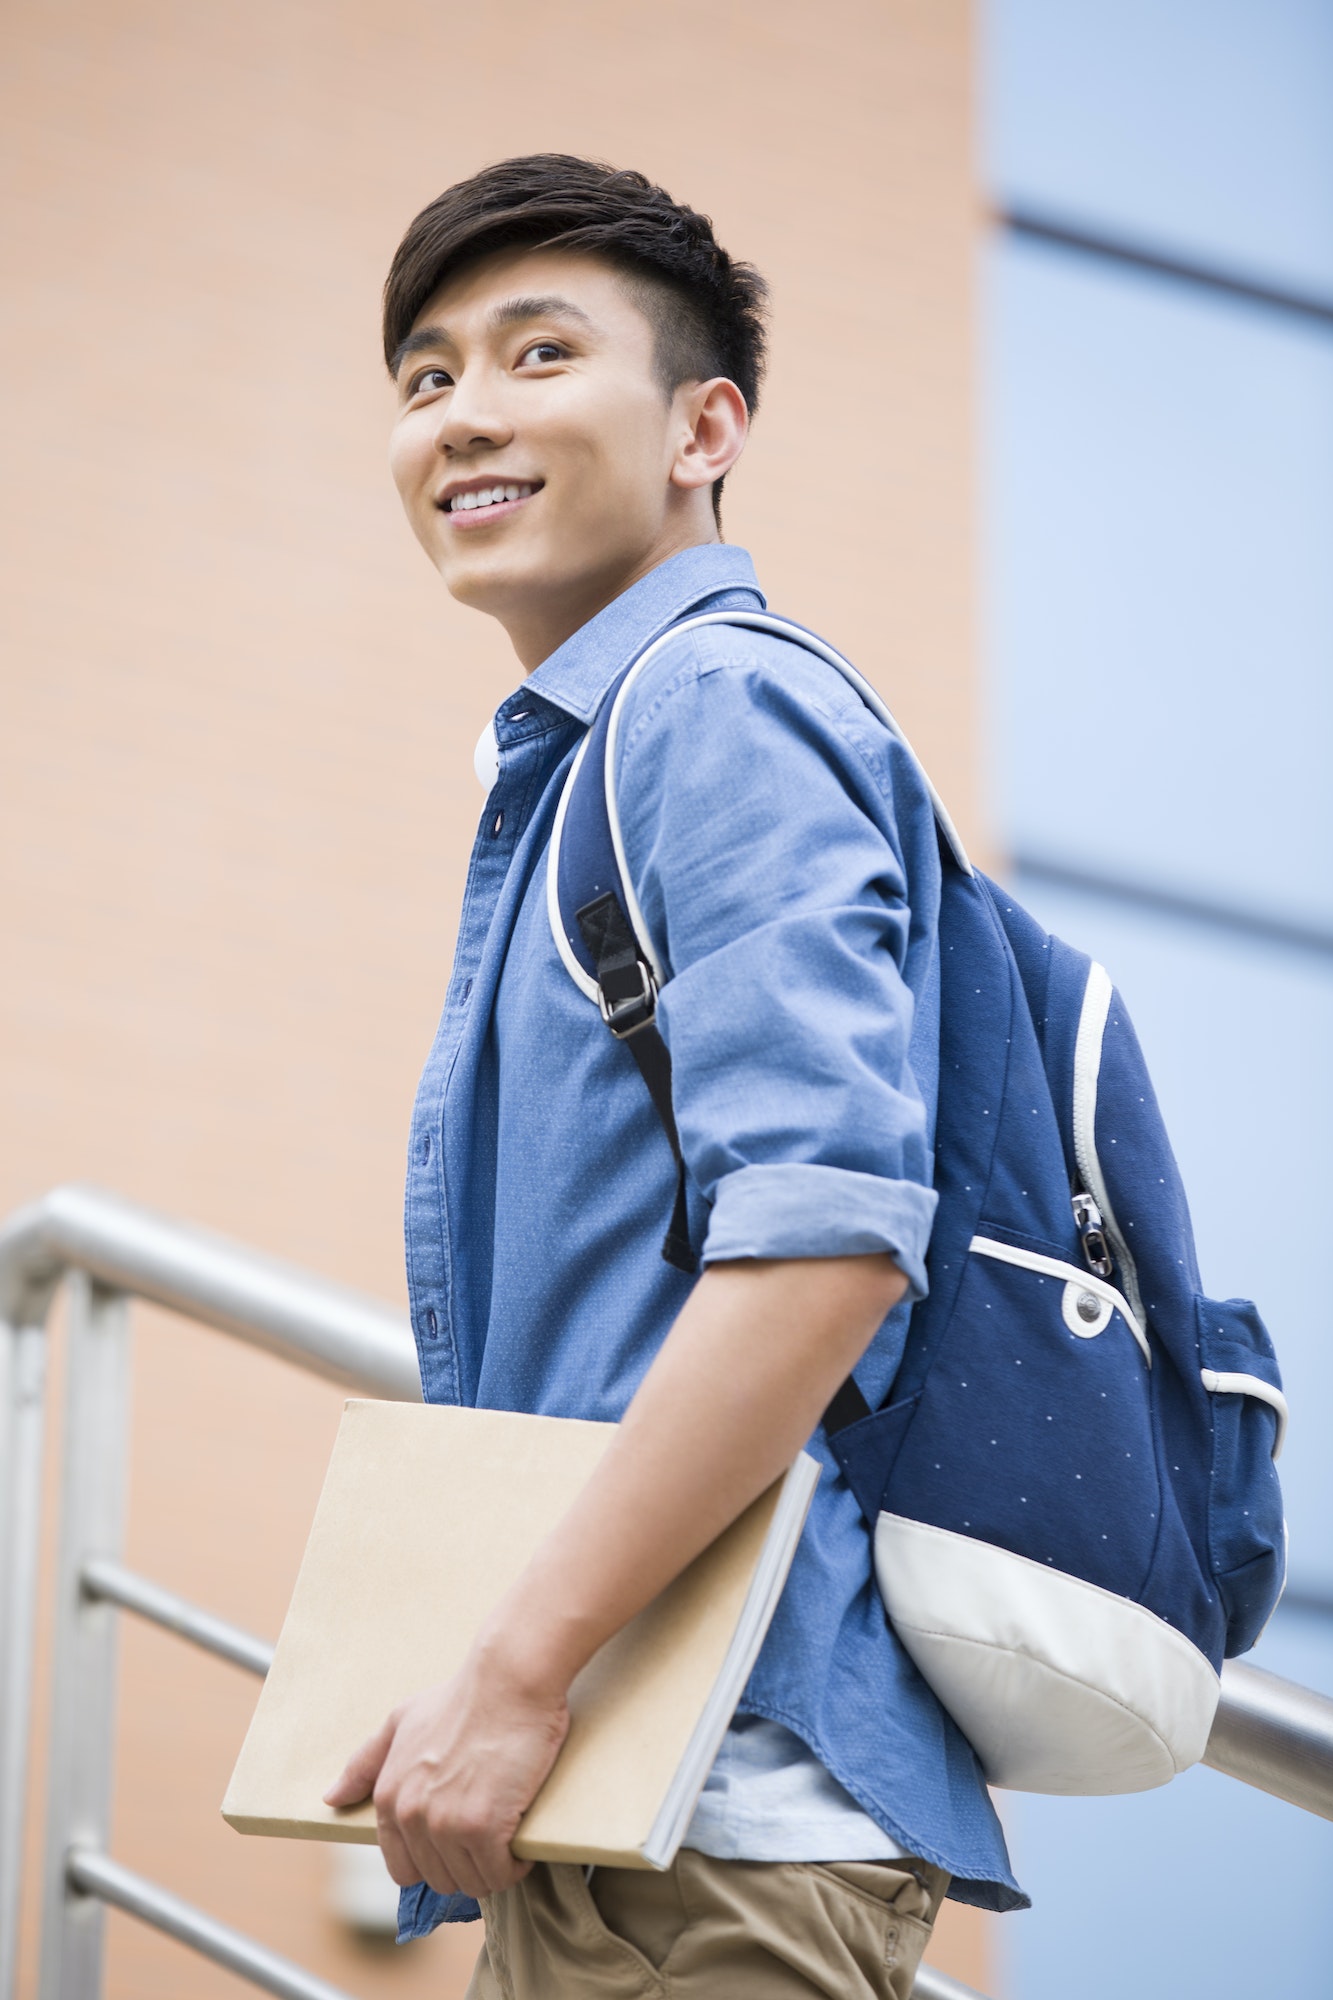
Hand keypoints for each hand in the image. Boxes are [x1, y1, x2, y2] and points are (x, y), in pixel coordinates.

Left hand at [322, 1635, 570, 1898]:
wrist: (508, 1681)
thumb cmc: (460, 1699)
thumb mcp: (403, 1721)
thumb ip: (365, 1763)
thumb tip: (330, 1798)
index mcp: (388, 1796)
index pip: (403, 1867)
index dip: (435, 1860)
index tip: (459, 1839)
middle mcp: (410, 1815)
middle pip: (439, 1878)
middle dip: (466, 1863)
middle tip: (490, 1830)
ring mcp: (445, 1824)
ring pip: (471, 1882)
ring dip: (493, 1867)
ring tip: (507, 1831)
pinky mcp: (483, 1827)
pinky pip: (499, 1873)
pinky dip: (514, 1863)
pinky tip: (520, 1837)